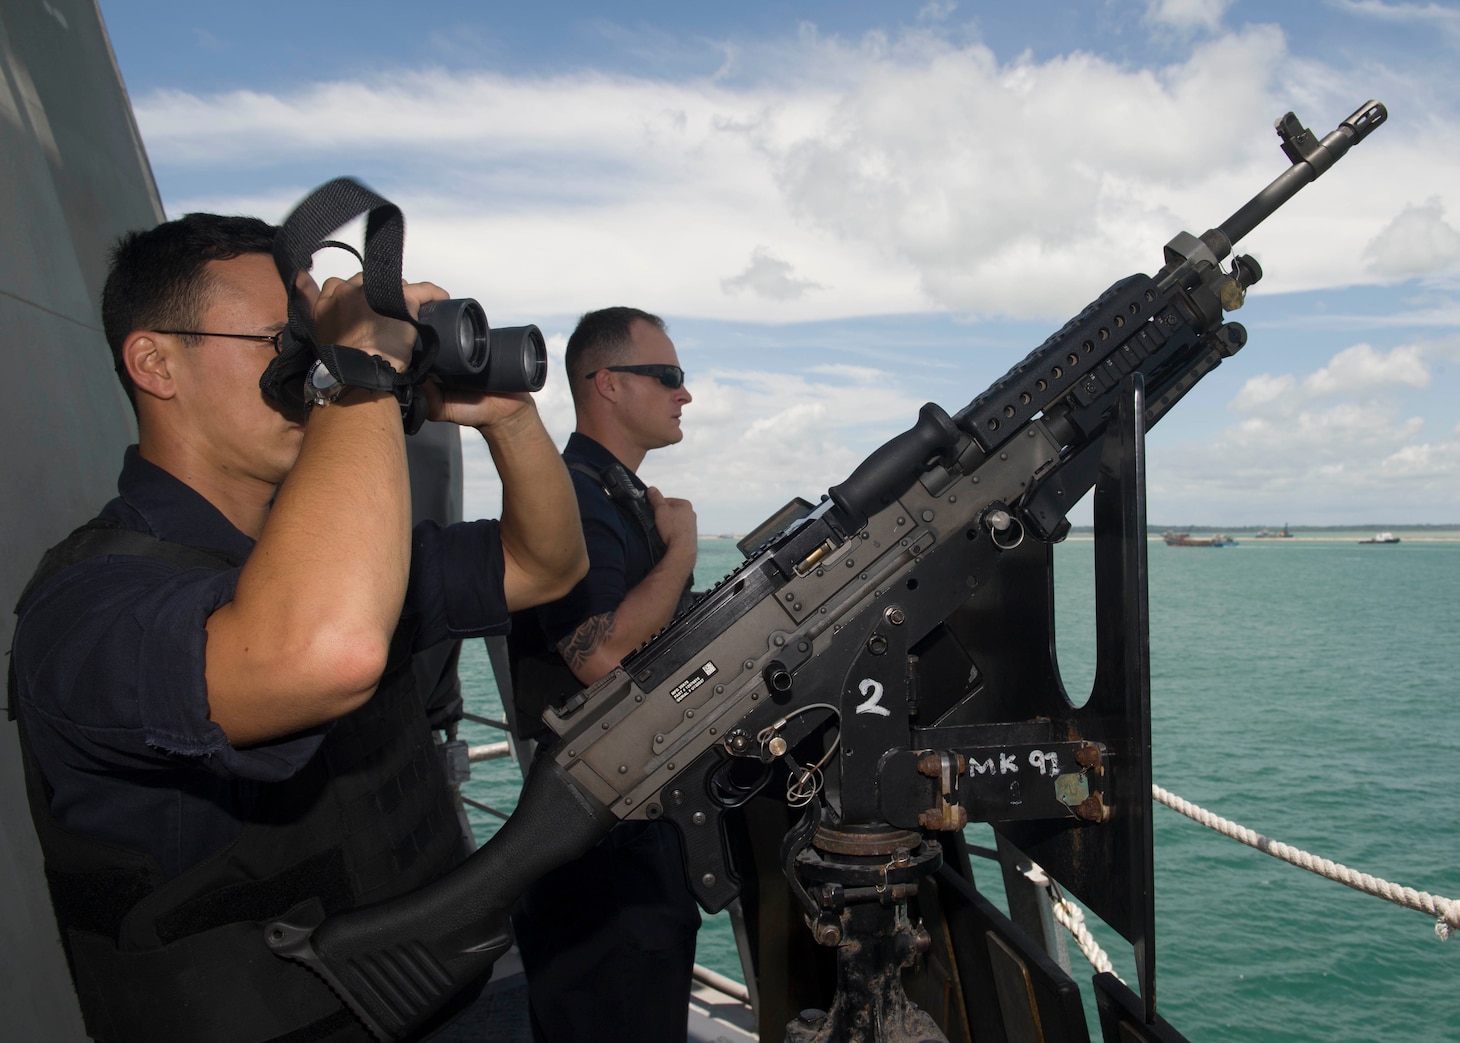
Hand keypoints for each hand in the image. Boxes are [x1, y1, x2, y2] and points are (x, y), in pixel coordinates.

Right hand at [313, 274, 447, 371]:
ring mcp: (374, 293)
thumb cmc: (346, 367)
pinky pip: (423, 290)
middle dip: (377, 296)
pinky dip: (433, 294)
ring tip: (410, 314)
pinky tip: (440, 299)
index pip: (339, 285)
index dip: (355, 296)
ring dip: (401, 297)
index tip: (365, 308)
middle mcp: (347, 291)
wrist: (361, 374)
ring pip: (394, 285)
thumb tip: (352, 332)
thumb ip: (334, 328)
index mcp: (326, 303)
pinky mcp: (403, 299)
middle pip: (369, 283)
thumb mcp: (327, 344)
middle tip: (388, 318)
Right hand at [647, 488, 696, 551]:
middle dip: (663, 516)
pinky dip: (672, 533)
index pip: (667, 501)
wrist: (682, 549)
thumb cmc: (672, 528)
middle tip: (656, 522)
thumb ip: (655, 498)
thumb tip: (651, 489)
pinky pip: (678, 531)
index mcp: (685, 504)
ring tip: (662, 531)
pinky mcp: (690, 536)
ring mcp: (692, 525)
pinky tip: (667, 537)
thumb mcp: (660, 509)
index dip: (657, 506)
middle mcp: (691, 513)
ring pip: (675, 522)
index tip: (652, 512)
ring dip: (667, 525)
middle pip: (671, 511)